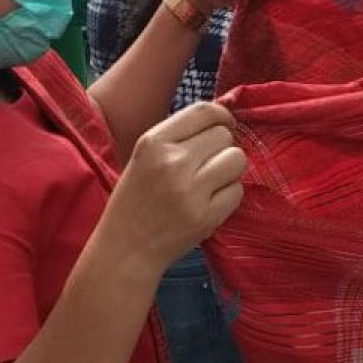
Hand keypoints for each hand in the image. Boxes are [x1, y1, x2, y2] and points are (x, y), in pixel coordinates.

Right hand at [97, 103, 246, 277]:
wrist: (125, 250)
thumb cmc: (135, 201)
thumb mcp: (144, 157)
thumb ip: (178, 137)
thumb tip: (222, 119)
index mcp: (153, 142)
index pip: (203, 111)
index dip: (222, 115)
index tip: (226, 125)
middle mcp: (173, 162)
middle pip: (224, 136)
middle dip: (222, 147)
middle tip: (207, 165)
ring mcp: (191, 190)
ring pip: (237, 159)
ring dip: (229, 170)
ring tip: (211, 182)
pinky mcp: (206, 216)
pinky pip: (237, 191)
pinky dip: (229, 196)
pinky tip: (210, 203)